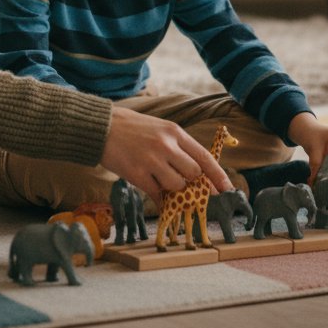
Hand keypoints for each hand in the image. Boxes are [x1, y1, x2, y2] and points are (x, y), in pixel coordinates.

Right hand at [99, 106, 234, 204]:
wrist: (101, 127)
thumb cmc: (131, 128)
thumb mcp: (159, 129)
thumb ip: (178, 147)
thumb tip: (196, 174)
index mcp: (175, 132)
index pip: (204, 157)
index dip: (218, 175)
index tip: (227, 189)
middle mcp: (166, 145)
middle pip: (193, 174)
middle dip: (192, 184)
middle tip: (186, 187)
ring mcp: (152, 160)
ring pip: (177, 185)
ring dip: (173, 190)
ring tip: (161, 182)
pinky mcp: (137, 174)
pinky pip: (157, 194)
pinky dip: (161, 200)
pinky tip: (158, 198)